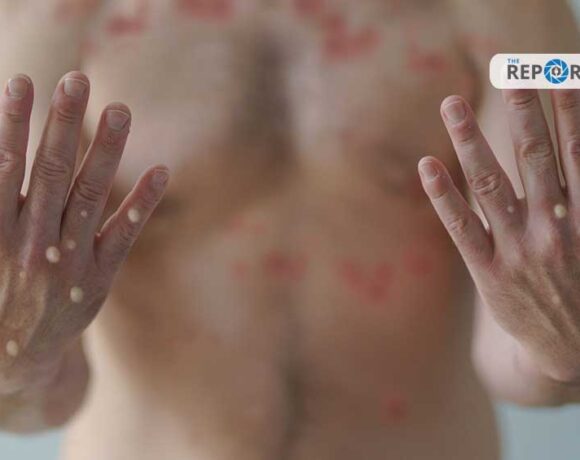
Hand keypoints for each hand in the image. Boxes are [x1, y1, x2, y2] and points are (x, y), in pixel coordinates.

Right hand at [0, 72, 167, 390]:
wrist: (14, 356)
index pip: (4, 168)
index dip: (12, 125)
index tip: (22, 81)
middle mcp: (33, 242)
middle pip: (52, 173)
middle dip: (63, 124)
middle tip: (77, 80)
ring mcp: (70, 260)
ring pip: (91, 198)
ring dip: (106, 152)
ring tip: (119, 110)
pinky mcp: (99, 277)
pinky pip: (124, 236)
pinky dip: (142, 204)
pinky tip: (162, 171)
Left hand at [418, 89, 579, 384]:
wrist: (571, 352)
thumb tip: (574, 156)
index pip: (578, 153)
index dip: (570, 112)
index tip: (558, 75)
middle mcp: (554, 229)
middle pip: (534, 159)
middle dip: (522, 112)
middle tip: (509, 72)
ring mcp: (519, 252)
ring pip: (491, 186)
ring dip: (470, 141)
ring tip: (451, 104)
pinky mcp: (489, 274)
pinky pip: (462, 229)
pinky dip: (444, 197)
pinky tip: (427, 167)